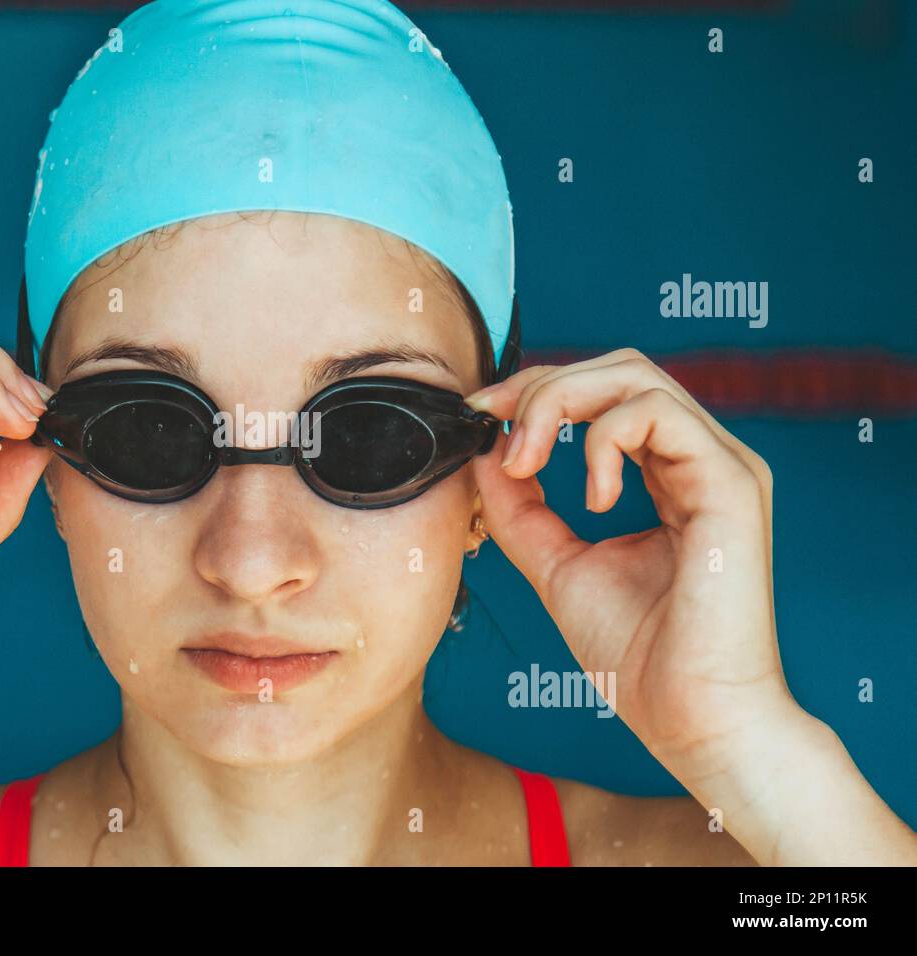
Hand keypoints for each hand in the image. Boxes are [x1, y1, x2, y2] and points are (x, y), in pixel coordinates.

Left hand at [467, 348, 797, 770]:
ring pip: (635, 375)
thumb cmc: (639, 654)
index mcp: (669, 474)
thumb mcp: (556, 563)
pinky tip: (594, 499)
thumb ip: (522, 507)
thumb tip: (483, 451)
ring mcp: (722, 466)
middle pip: (616, 368)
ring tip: (528, 465)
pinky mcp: (732, 484)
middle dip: (540, 386)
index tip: (477, 416)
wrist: (691, 718)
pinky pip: (659, 413)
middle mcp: (700, 459)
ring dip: (559, 405)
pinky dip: (603, 439)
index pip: (602, 394)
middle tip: (492, 428)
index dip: (533, 392)